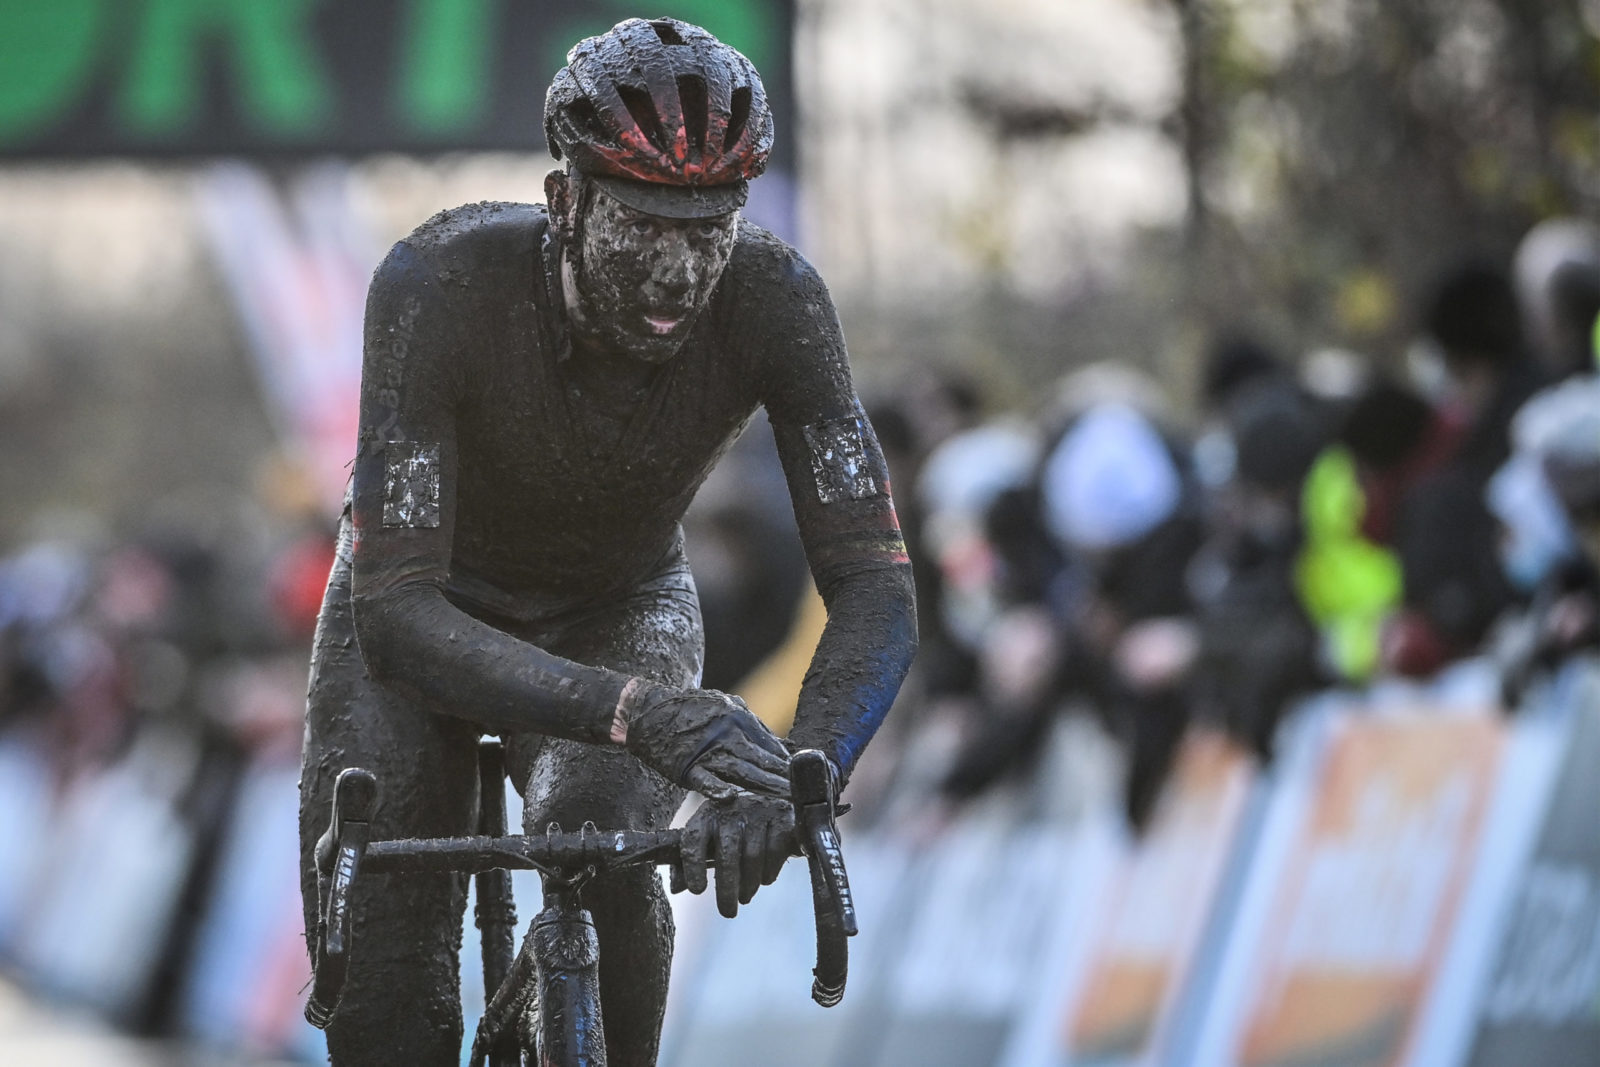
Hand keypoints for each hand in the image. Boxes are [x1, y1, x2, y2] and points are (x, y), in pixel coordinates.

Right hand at [624, 687, 790, 798]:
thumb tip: (783, 744)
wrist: (647, 711)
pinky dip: (717, 789)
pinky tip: (732, 798)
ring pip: (743, 772)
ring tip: (786, 800)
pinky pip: (705, 781)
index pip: (772, 745)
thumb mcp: (725, 704)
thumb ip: (753, 724)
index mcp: (739, 718)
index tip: (807, 777)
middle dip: (786, 778)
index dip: (790, 763)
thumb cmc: (690, 710)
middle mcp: (727, 734)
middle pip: (763, 760)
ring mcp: (707, 751)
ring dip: (766, 787)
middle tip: (806, 794)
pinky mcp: (687, 768)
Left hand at [672, 792, 794, 916]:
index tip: (697, 890)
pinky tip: (764, 880)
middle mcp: (732, 809)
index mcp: (708, 815)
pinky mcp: (783, 818)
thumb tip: (675, 888)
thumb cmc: (737, 833)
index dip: (692, 865)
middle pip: (727, 853)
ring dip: (748, 884)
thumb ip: (692, 863)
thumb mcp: (712, 844)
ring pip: (752, 856)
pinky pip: (774, 851)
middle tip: (727, 912)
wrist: (778, 814)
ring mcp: (759, 811)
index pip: (693, 837)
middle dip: (726, 887)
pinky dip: (769, 872)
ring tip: (744, 897)